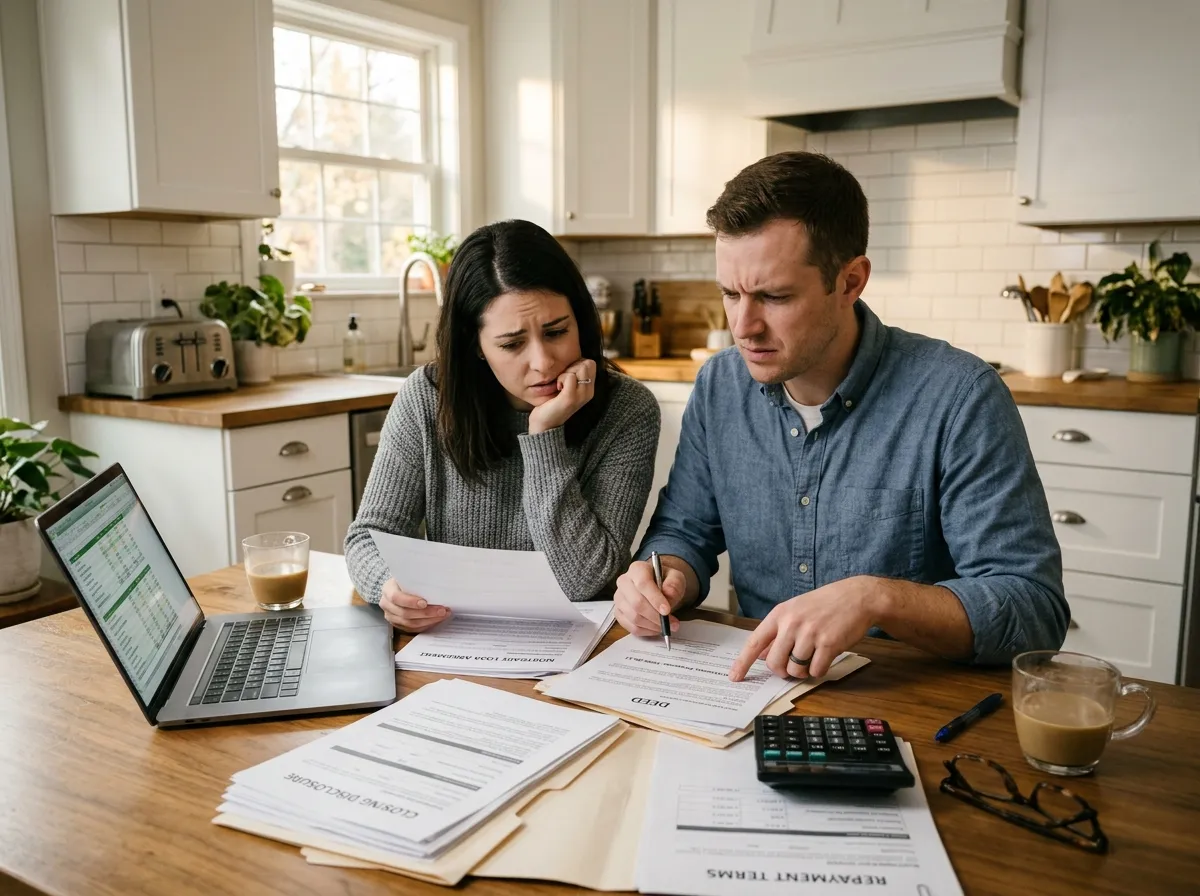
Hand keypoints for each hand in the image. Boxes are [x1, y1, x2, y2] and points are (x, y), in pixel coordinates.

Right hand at [379, 578, 450, 631]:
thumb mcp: (408, 576)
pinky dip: (425, 625)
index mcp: (388, 590)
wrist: (397, 587)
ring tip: (442, 615)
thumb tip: (438, 582)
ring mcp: (391, 616)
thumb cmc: (405, 581)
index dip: (410, 602)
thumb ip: (417, 580)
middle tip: (442, 610)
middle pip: (405, 613)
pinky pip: (412, 629)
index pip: (396, 597)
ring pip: (409, 624)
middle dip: (426, 613)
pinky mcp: (397, 624)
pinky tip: (436, 620)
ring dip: (429, 621)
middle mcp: (386, 604)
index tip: (425, 603)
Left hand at [528, 358, 596, 434]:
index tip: (567, 375)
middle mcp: (588, 392)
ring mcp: (581, 396)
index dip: (577, 364)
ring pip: (580, 368)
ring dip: (566, 372)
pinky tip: (557, 388)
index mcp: (589, 389)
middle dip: (572, 366)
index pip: (591, 364)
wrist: (545, 424)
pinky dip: (562, 378)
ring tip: (560, 384)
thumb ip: (574, 375)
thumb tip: (573, 359)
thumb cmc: (553, 403)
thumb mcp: (568, 388)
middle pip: (587, 364)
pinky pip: (570, 377)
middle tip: (562, 380)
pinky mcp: (570, 398)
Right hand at [614, 560, 685, 636]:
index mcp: (637, 568)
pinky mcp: (619, 613)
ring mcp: (619, 598)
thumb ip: (674, 584)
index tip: (667, 610)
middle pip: (636, 603)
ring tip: (666, 626)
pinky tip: (656, 628)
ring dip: (652, 625)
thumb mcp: (676, 577)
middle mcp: (624, 582)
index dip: (655, 599)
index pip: (642, 583)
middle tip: (671, 623)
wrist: (658, 586)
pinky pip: (631, 627)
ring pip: (634, 617)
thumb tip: (669, 594)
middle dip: (655, 616)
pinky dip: (646, 631)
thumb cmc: (665, 581)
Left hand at [729, 577, 878, 680]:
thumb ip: (778, 632)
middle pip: (775, 662)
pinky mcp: (829, 643)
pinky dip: (819, 670)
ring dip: (803, 671)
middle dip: (782, 671)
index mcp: (780, 614)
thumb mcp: (796, 611)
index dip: (743, 662)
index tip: (735, 677)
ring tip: (811, 658)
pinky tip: (824, 658)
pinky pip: (816, 671)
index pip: (755, 641)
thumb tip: (763, 655)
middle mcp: (792, 623)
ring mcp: (810, 633)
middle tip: (792, 667)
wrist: (856, 597)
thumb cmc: (825, 604)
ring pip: (795, 669)